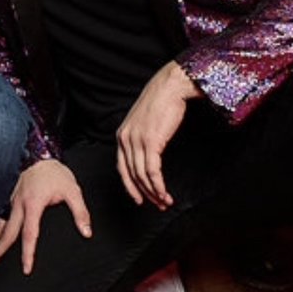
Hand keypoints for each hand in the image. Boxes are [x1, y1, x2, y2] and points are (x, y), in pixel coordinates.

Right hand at [0, 158, 91, 274]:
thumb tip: (87, 232)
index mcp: (33, 204)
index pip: (30, 234)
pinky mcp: (7, 197)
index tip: (26, 269)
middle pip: (5, 233)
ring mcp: (9, 200)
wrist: (39, 153)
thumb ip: (80, 212)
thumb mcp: (72, 190)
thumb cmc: (55, 172)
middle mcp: (18, 204)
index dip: (28, 253)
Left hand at [116, 61, 201, 210]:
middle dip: (144, 194)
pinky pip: (152, 172)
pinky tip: (165, 193)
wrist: (170, 86)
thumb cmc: (161, 101)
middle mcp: (125, 139)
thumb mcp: (144, 121)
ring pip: (142, 176)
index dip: (131, 186)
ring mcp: (136, 141)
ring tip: (165, 202)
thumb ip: (141, 138)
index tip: (140, 198)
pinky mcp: (150, 142)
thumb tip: (148, 155)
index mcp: (122, 135)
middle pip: (132, 175)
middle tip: (157, 204)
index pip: (122, 168)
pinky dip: (159, 186)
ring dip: (154, 193)